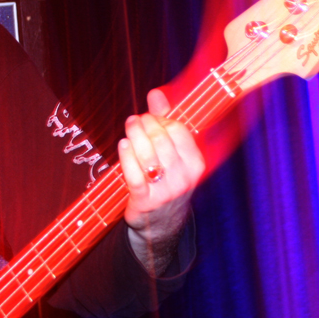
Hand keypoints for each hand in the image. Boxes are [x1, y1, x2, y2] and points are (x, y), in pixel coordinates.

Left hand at [118, 87, 204, 274]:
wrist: (161, 223)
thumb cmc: (167, 180)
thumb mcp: (173, 153)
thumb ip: (165, 122)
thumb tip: (156, 93)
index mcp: (195, 164)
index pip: (179, 131)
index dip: (161, 119)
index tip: (150, 116)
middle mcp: (183, 179)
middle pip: (161, 140)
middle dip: (144, 125)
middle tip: (134, 121)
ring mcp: (165, 192)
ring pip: (147, 155)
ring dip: (134, 136)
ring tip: (128, 130)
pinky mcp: (145, 202)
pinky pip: (134, 175)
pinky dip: (126, 157)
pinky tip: (123, 145)